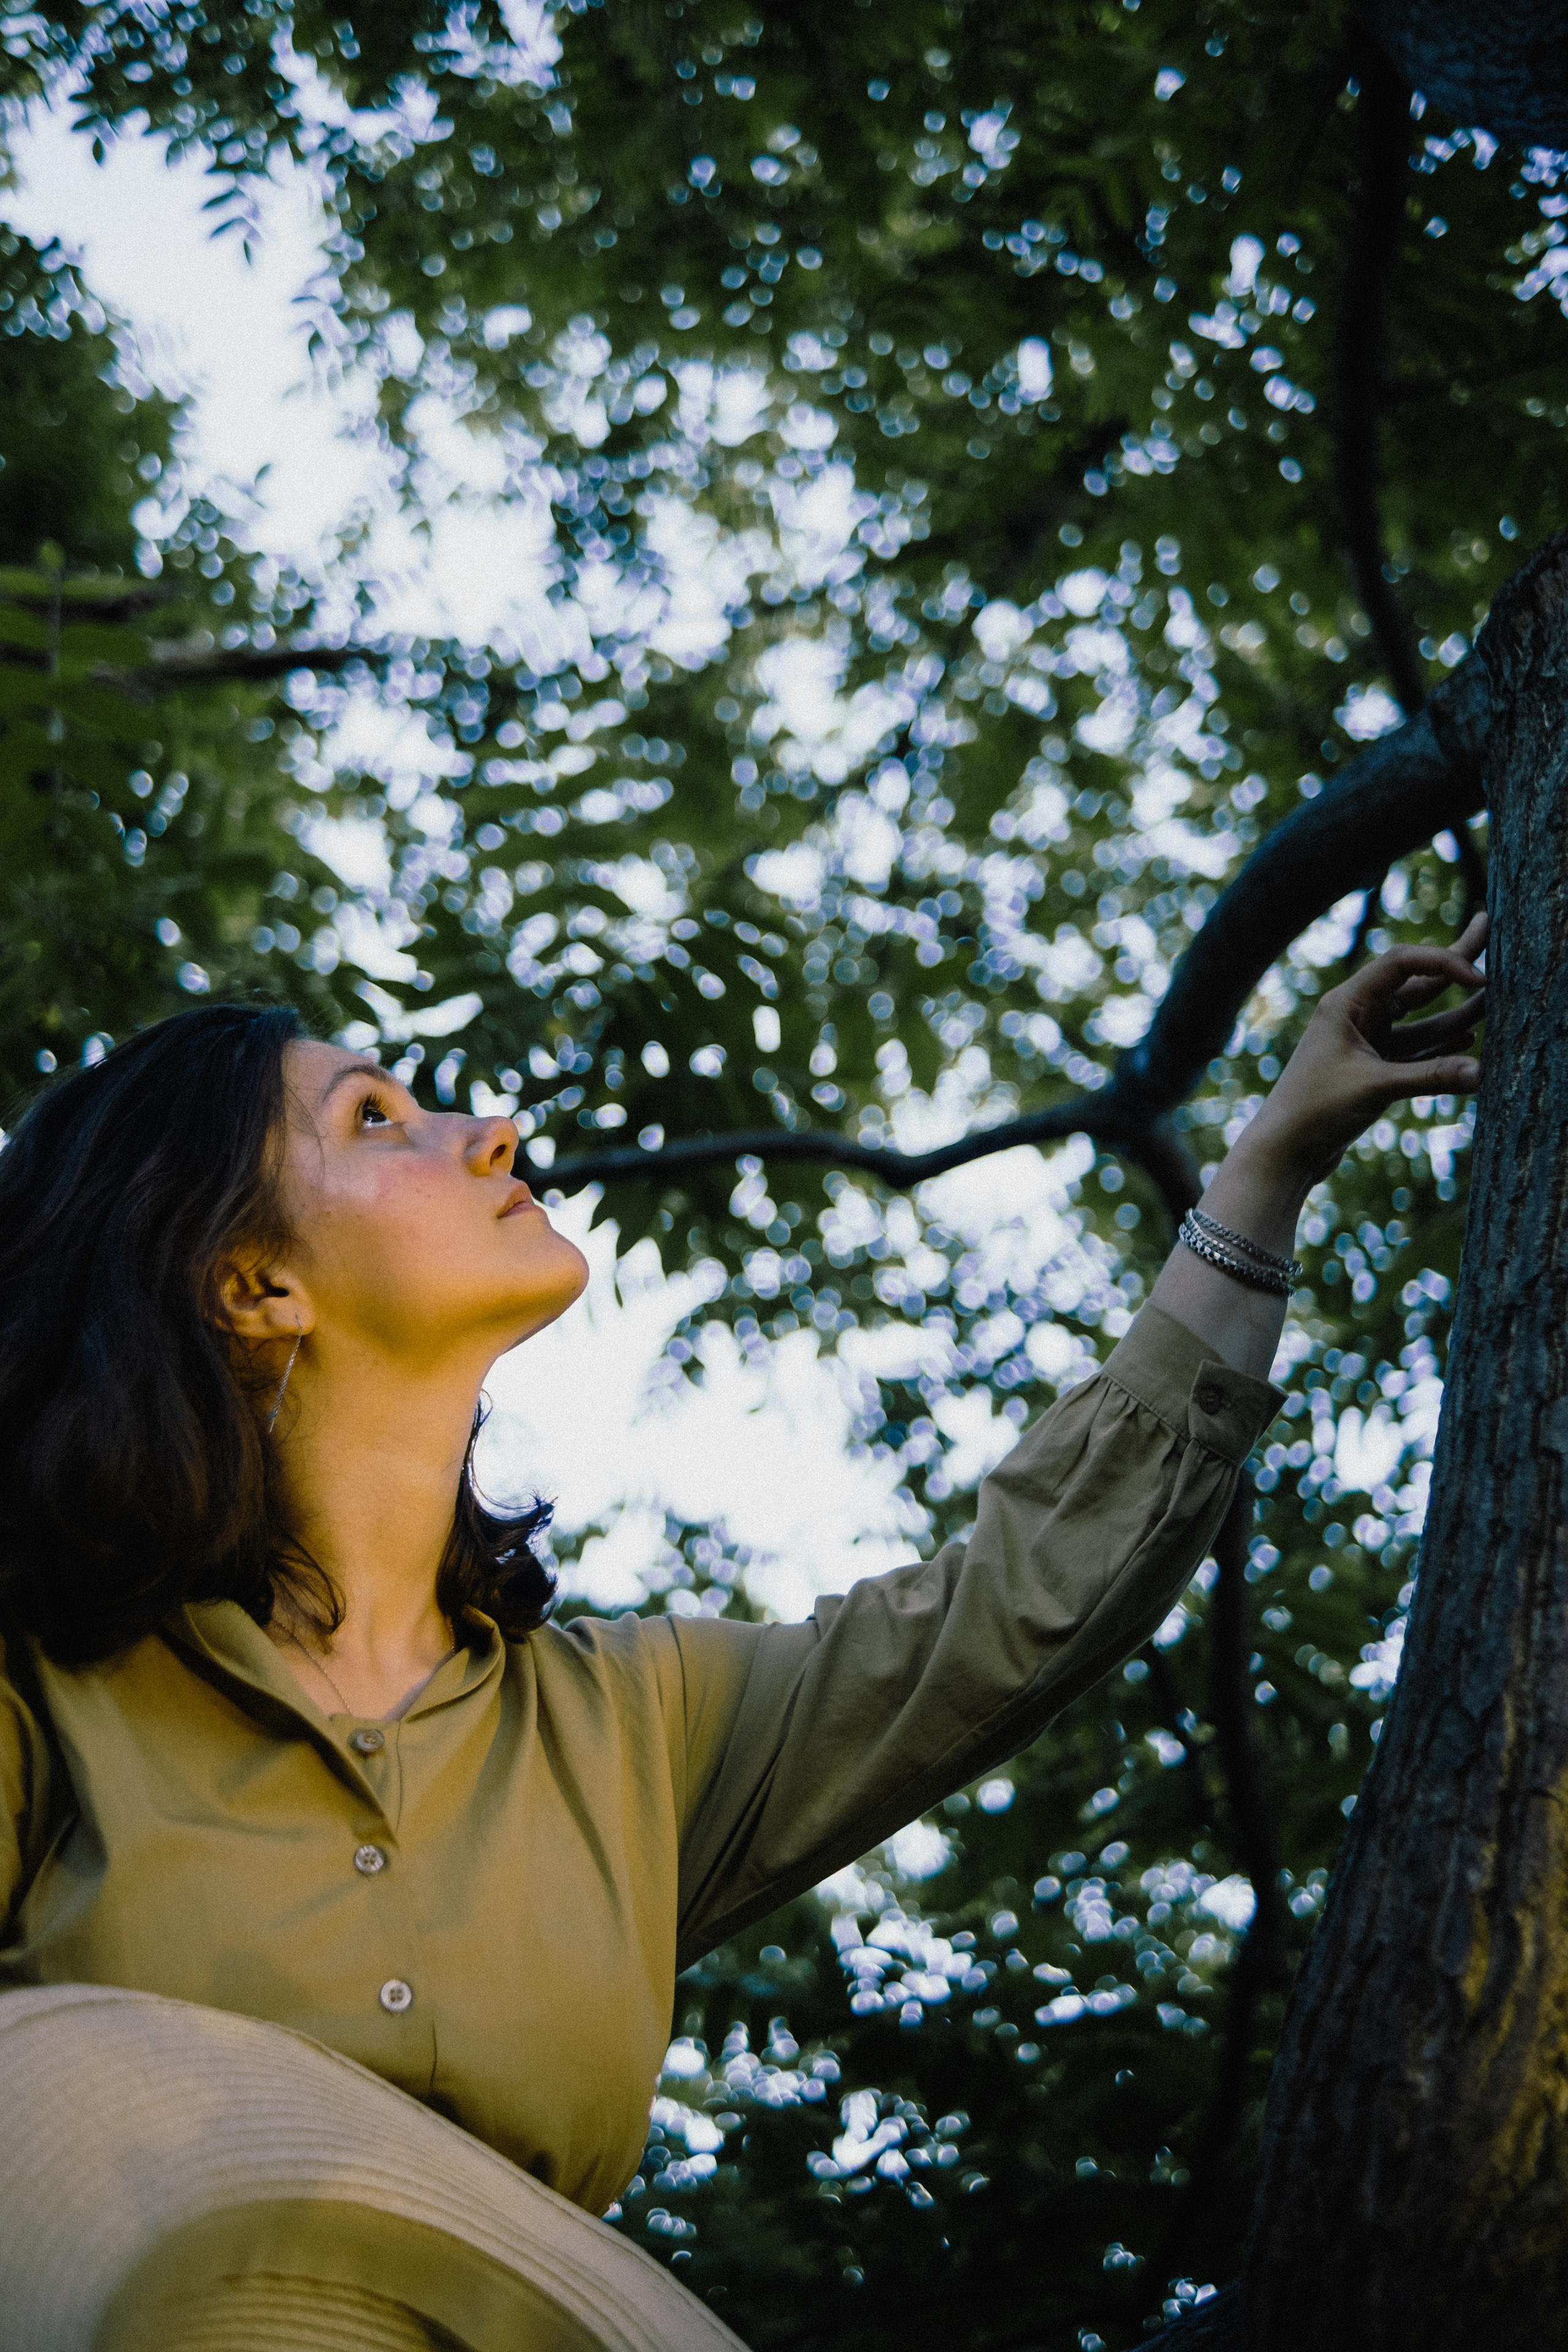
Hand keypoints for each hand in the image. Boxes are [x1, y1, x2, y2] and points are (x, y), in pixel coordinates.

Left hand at [1241, 912, 1487, 1189]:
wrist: (1284, 1152)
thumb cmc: (1315, 1111)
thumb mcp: (1375, 1088)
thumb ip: (1430, 1077)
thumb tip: (1482, 1071)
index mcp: (1346, 1004)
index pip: (1400, 963)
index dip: (1442, 962)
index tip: (1479, 977)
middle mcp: (1356, 1016)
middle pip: (1414, 982)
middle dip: (1453, 962)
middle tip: (1487, 928)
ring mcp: (1365, 1042)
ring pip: (1419, 1019)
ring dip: (1454, 1012)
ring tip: (1495, 999)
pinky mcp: (1372, 1069)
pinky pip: (1414, 1050)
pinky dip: (1440, 1045)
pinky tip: (1468, 1037)